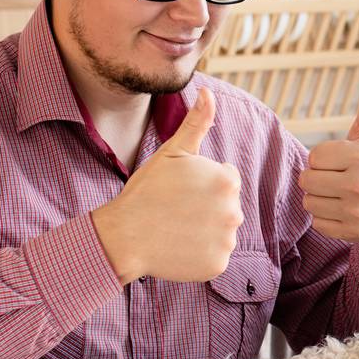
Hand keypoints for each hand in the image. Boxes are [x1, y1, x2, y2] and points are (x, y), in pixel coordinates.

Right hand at [92, 89, 242, 285]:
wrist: (124, 236)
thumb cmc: (146, 191)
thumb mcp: (172, 152)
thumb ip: (197, 122)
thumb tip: (207, 92)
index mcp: (227, 180)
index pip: (226, 179)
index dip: (202, 183)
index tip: (180, 190)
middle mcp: (234, 211)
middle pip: (226, 205)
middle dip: (206, 206)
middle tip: (176, 209)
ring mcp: (226, 241)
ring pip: (222, 231)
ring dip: (204, 230)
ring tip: (176, 227)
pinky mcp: (217, 266)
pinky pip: (214, 256)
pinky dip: (200, 254)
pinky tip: (178, 247)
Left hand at [297, 71, 358, 242]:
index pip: (314, 156)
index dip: (324, 157)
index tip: (342, 159)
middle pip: (307, 179)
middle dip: (318, 176)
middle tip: (338, 176)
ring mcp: (357, 211)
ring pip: (309, 201)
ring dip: (320, 196)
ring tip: (339, 192)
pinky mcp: (351, 231)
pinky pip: (316, 221)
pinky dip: (325, 216)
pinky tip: (342, 209)